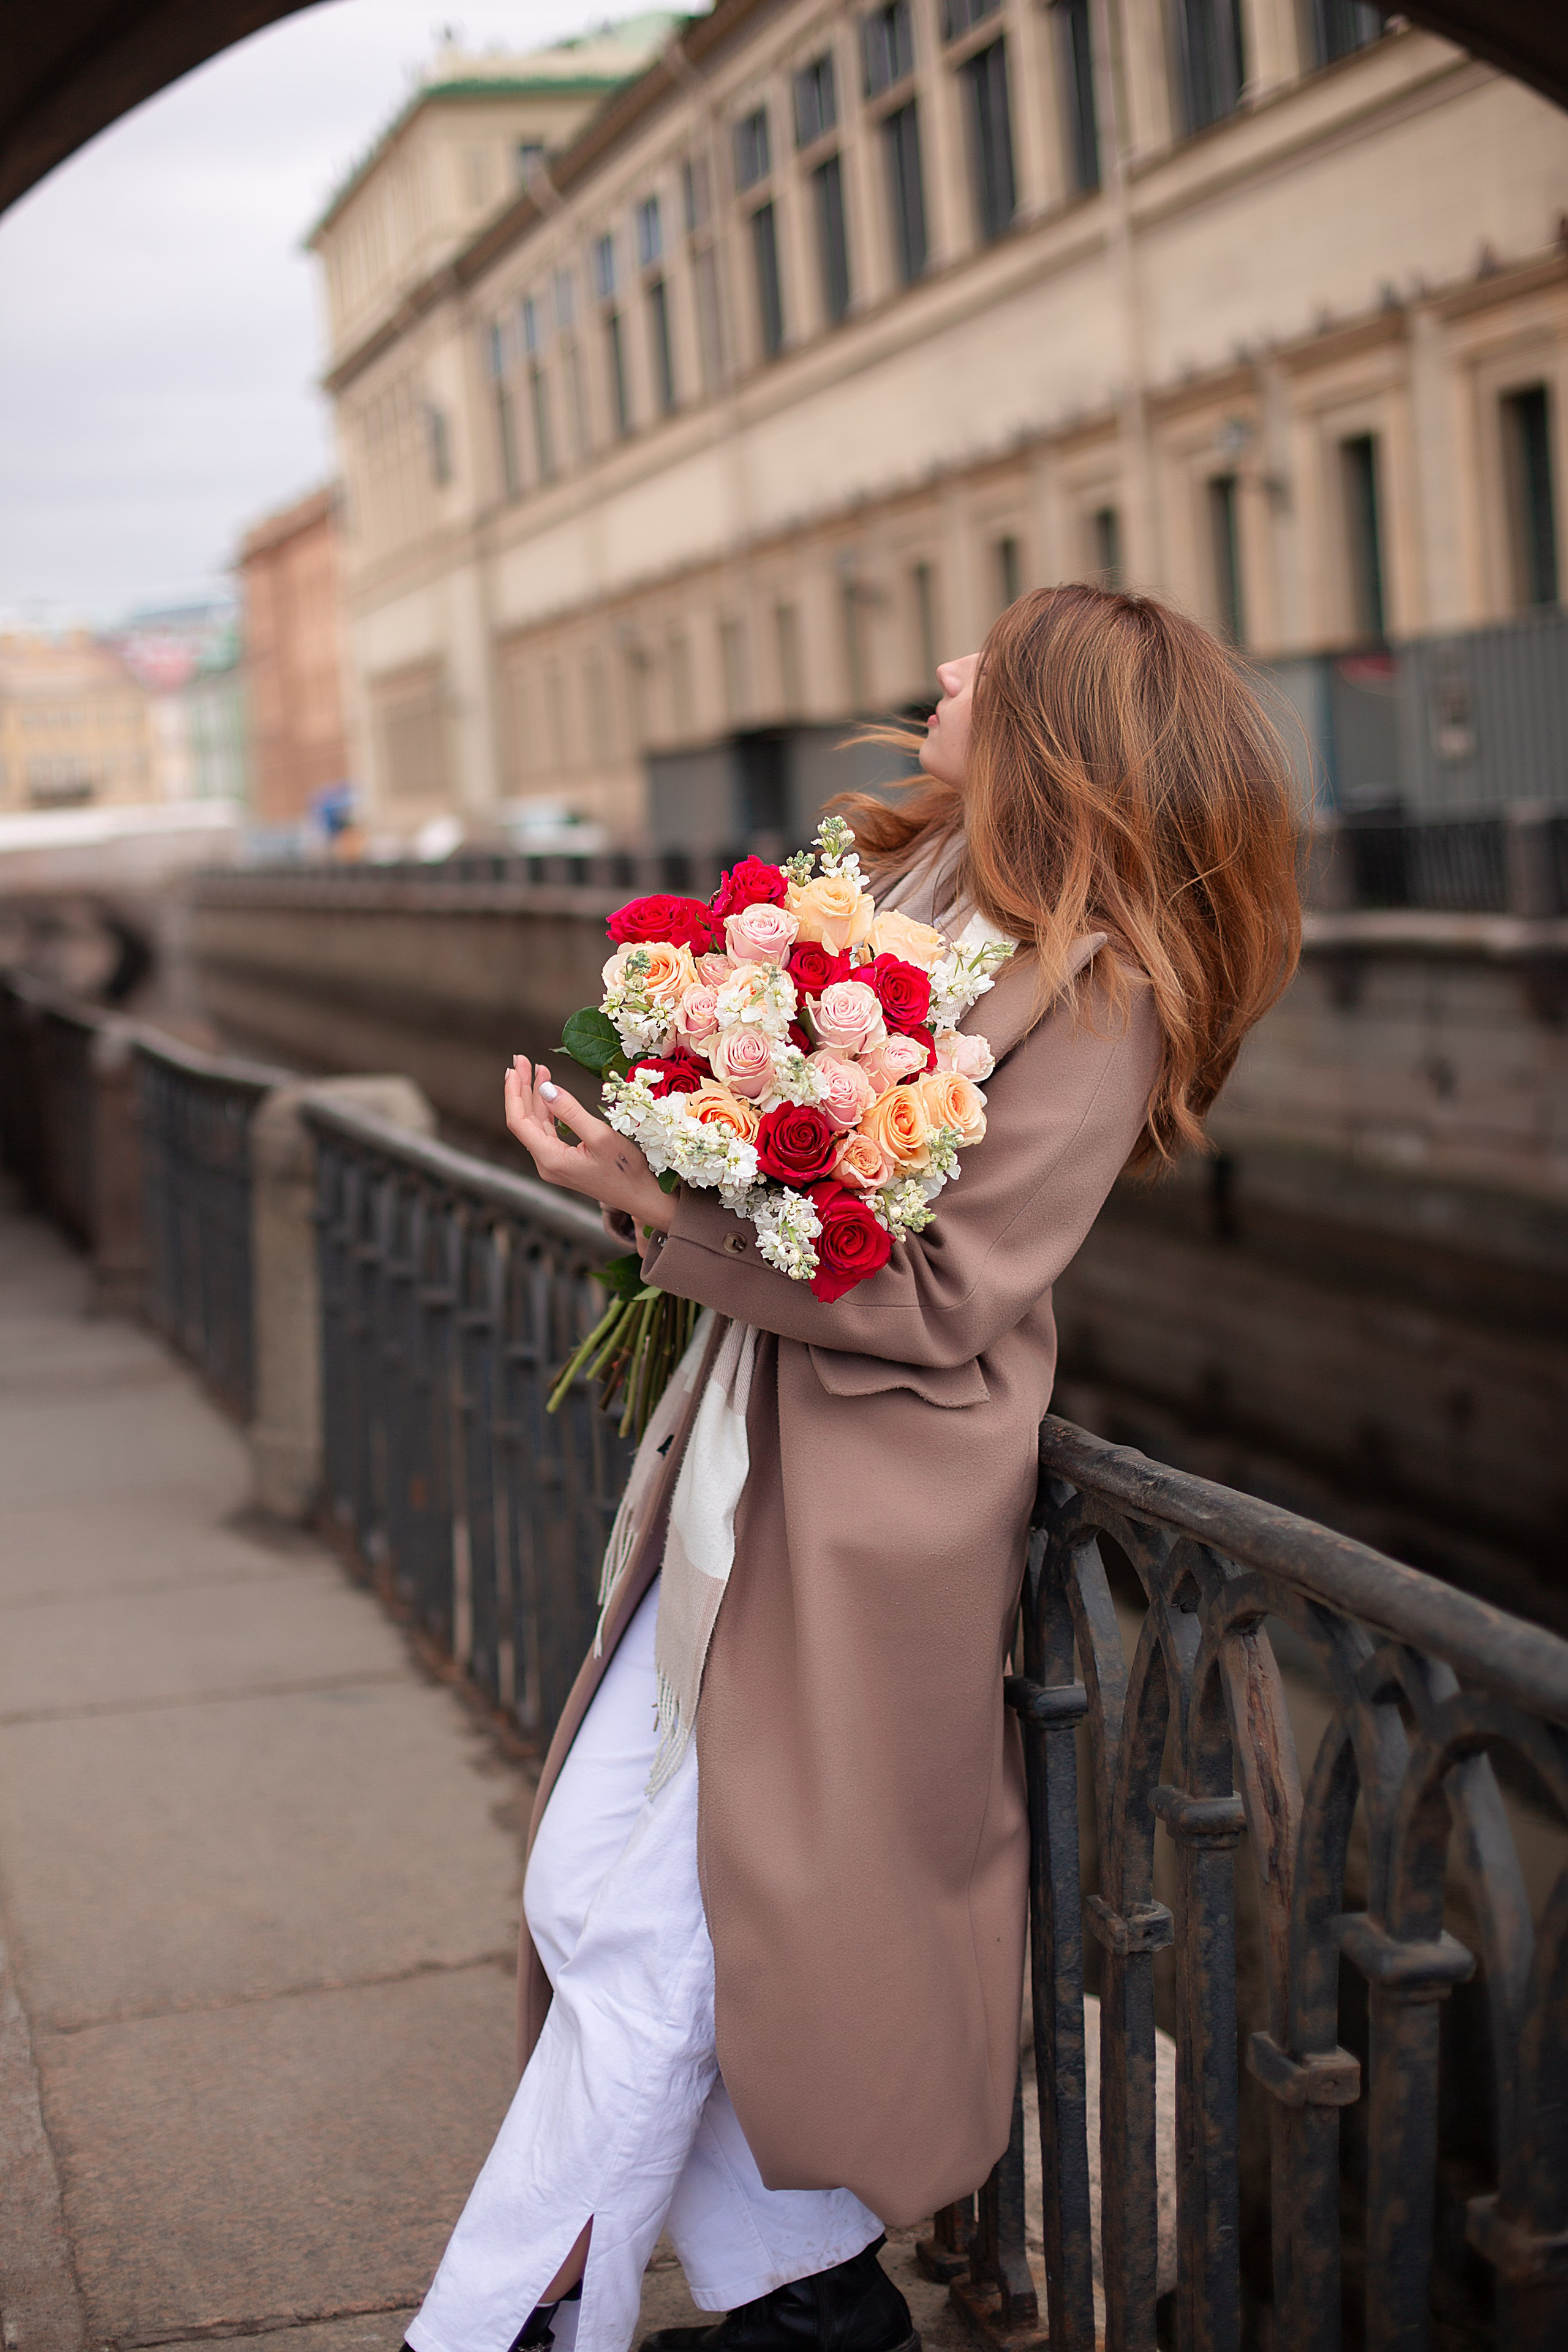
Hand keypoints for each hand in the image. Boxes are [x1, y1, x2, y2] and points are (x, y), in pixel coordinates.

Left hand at [503, 1058, 675, 1234]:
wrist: (642, 1197)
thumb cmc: (626, 1169)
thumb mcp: (600, 1135)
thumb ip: (570, 1111)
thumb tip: (545, 1088)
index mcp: (550, 1159)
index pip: (518, 1121)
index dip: (513, 1092)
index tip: (514, 1068)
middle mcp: (546, 1163)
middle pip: (524, 1120)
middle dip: (522, 1088)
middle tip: (520, 1059)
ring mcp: (554, 1163)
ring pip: (536, 1124)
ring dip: (535, 1096)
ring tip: (538, 1068)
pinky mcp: (564, 1161)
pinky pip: (548, 1131)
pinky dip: (547, 1109)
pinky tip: (550, 1093)